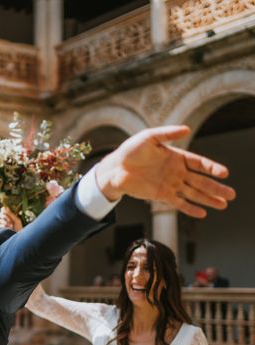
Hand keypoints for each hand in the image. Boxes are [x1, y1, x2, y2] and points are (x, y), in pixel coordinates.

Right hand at [0, 207, 22, 231]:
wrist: (18, 235)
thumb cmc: (19, 227)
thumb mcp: (16, 220)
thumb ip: (10, 214)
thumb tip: (6, 207)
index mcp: (9, 215)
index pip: (3, 210)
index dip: (3, 210)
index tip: (4, 210)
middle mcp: (5, 219)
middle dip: (4, 216)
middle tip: (9, 220)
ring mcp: (2, 224)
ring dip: (5, 222)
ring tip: (11, 225)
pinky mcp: (1, 229)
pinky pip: (0, 225)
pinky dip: (4, 227)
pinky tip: (9, 229)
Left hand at [95, 126, 235, 217]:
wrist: (115, 168)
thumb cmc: (131, 150)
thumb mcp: (149, 137)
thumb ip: (167, 133)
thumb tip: (187, 128)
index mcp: (177, 157)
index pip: (200, 163)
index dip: (212, 168)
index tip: (224, 173)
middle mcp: (177, 172)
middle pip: (201, 181)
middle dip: (216, 188)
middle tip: (232, 195)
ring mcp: (170, 184)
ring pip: (193, 194)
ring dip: (208, 200)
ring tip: (223, 205)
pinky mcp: (161, 195)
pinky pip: (178, 203)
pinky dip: (190, 208)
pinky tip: (202, 213)